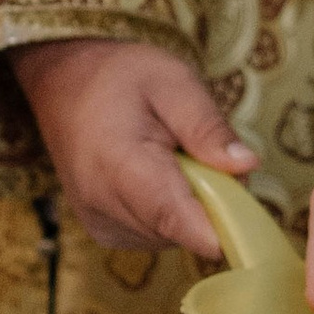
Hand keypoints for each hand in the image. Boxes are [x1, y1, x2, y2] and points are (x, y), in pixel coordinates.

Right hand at [11, 38, 254, 257]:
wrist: (64, 84)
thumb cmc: (121, 77)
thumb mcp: (174, 81)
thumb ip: (208, 127)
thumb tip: (248, 167)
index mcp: (120, 165)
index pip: (177, 220)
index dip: (222, 228)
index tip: (249, 218)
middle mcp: (103, 206)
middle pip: (184, 230)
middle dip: (211, 201)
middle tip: (202, 153)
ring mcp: (100, 225)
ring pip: (175, 236)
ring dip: (190, 205)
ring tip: (174, 158)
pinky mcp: (104, 233)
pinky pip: (157, 236)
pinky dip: (170, 211)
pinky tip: (158, 176)